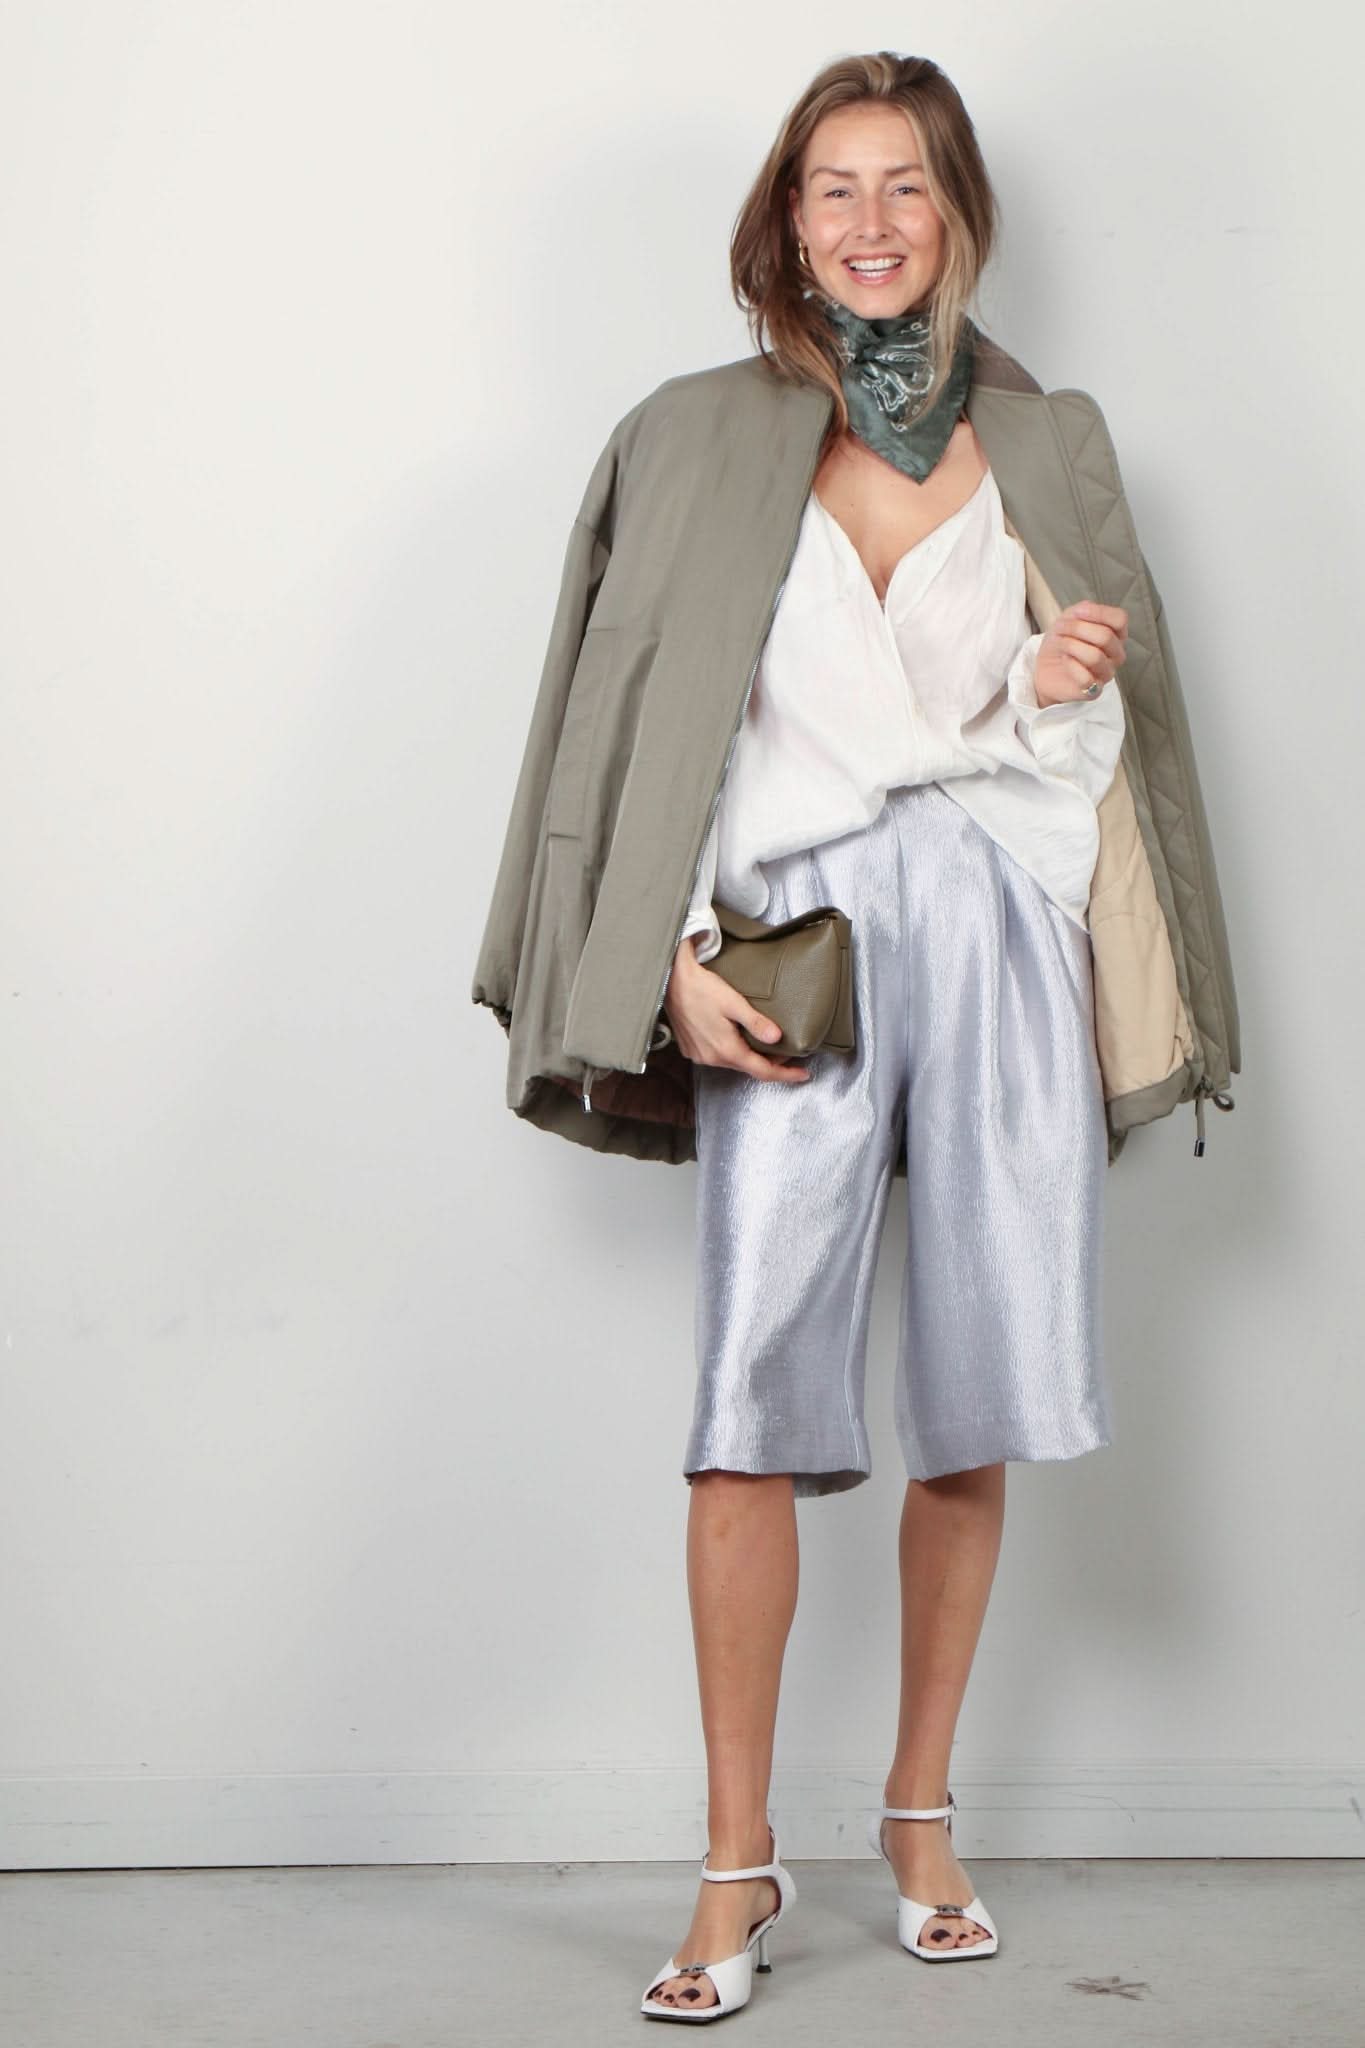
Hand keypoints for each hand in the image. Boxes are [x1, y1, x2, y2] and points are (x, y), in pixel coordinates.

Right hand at [664, 936, 811, 1083]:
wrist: (669, 981)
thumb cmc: (701, 988)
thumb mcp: (733, 1002)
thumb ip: (755, 1022)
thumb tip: (777, 1037)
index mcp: (726, 1050)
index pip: (762, 1071)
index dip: (785, 1074)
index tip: (804, 1074)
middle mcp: (712, 1058)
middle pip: (748, 1068)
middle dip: (770, 1063)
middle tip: (789, 1054)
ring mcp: (700, 1055)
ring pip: (733, 1062)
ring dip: (750, 1056)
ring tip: (767, 1046)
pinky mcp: (692, 1049)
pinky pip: (718, 1056)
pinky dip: (733, 1052)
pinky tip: (739, 1039)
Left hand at [1034, 601, 1127, 707]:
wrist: (1045, 668)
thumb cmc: (1062, 641)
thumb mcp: (1070, 617)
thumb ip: (1084, 609)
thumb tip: (1086, 610)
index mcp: (1116, 634)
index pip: (1120, 619)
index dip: (1098, 613)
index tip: (1076, 613)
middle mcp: (1116, 654)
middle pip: (1105, 636)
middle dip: (1077, 629)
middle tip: (1059, 630)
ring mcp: (1107, 673)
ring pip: (1095, 656)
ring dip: (1071, 646)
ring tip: (1061, 645)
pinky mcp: (1094, 691)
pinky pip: (1086, 677)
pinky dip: (1070, 665)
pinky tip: (1065, 660)